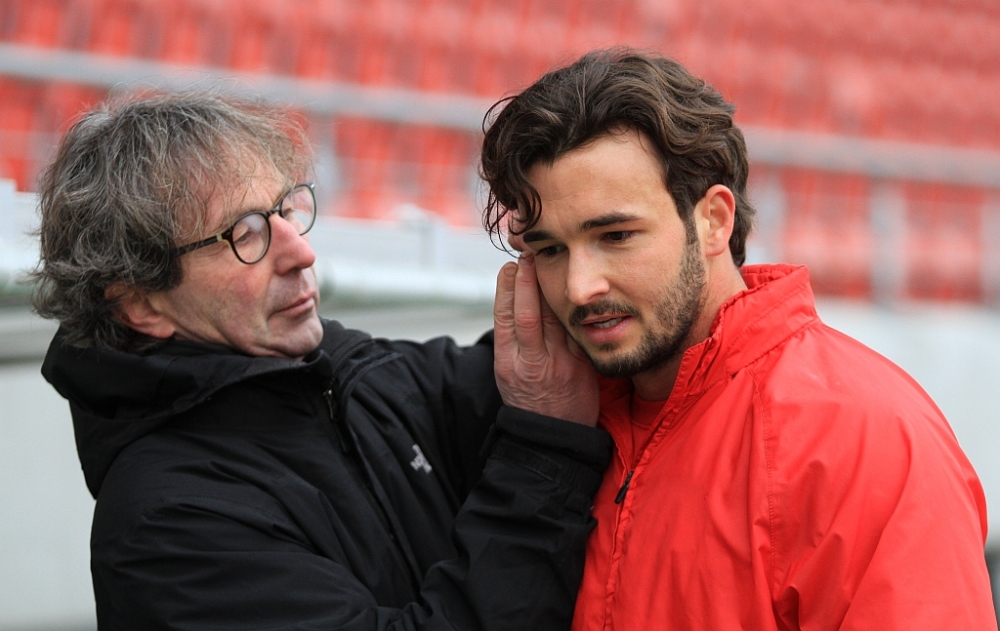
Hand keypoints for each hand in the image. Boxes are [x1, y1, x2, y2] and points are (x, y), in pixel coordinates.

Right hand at [493, 254, 598, 426]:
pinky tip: (571, 293)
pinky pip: (576, 333)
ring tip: (548, 266)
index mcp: (509, 364)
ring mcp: (559, 365)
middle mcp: (532, 363)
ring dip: (551, 289)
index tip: (509, 267)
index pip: (505, 319)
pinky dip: (573, 310)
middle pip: (529, 314)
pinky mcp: (581, 367)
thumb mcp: (509, 372)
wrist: (554, 435)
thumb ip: (513, 340)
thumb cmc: (530, 398)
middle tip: (528, 256)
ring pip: (554, 319)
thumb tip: (516, 300)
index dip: (506, 290)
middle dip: (528, 281)